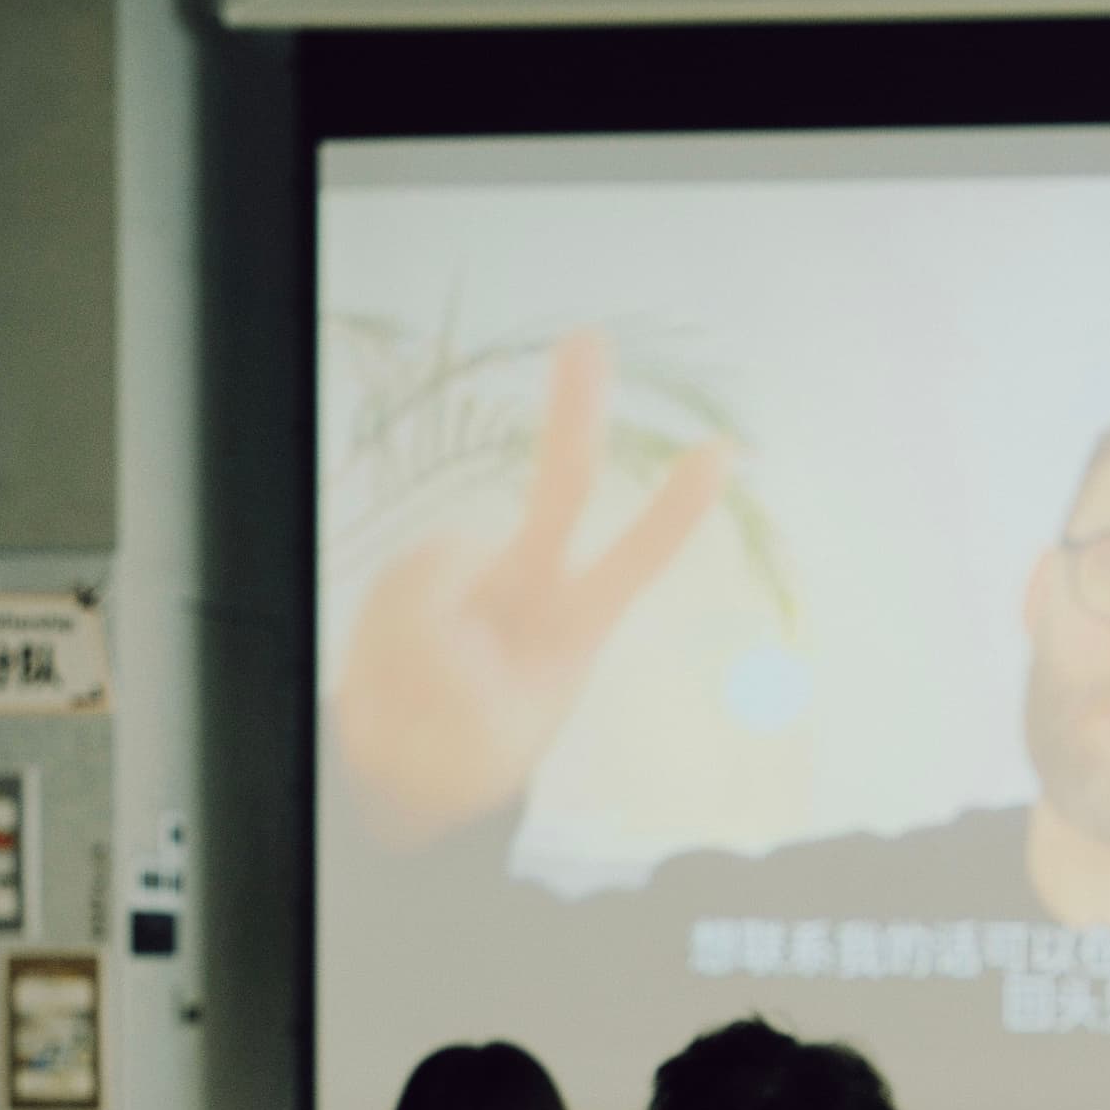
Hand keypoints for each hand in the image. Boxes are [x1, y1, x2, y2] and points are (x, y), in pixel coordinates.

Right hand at [334, 328, 731, 834]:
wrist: (407, 769)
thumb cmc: (467, 752)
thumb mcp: (483, 739)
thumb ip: (463, 672)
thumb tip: (437, 593)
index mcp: (572, 627)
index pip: (634, 564)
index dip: (674, 512)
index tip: (722, 453)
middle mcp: (524, 582)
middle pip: (560, 492)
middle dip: (573, 415)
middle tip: (588, 340)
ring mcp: (463, 574)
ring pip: (439, 571)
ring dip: (421, 638)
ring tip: (424, 694)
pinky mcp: (405, 576)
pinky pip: (393, 589)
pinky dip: (386, 638)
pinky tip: (394, 674)